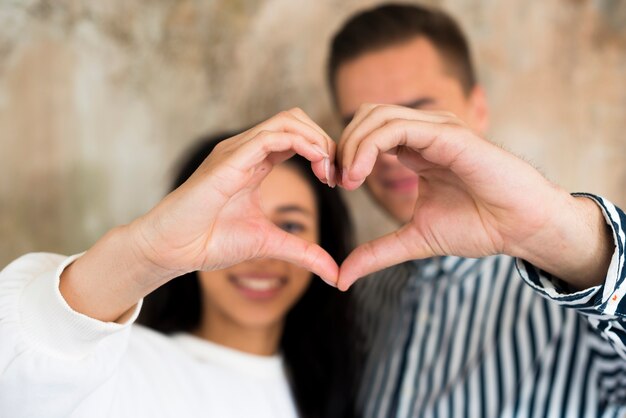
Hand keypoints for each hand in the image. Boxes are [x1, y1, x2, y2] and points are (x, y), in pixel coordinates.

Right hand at [60, 109, 338, 321]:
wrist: (172, 249)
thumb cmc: (209, 242)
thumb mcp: (270, 244)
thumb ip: (303, 253)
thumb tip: (335, 275)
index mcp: (254, 163)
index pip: (296, 138)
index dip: (324, 152)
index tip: (338, 181)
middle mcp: (246, 150)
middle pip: (296, 120)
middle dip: (325, 141)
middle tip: (338, 174)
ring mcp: (237, 150)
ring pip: (288, 120)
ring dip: (318, 140)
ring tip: (330, 171)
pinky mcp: (230, 157)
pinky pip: (274, 136)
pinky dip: (304, 144)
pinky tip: (318, 166)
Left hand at [335, 104, 611, 289]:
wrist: (522, 227)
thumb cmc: (479, 226)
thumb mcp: (414, 240)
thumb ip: (377, 252)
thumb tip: (341, 278)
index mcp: (416, 149)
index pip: (366, 132)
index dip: (343, 154)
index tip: (333, 184)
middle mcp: (424, 132)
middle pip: (366, 116)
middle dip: (342, 145)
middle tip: (334, 181)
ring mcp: (437, 129)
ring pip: (377, 116)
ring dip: (352, 145)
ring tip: (346, 181)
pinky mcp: (449, 134)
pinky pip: (398, 127)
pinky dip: (370, 146)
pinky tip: (360, 175)